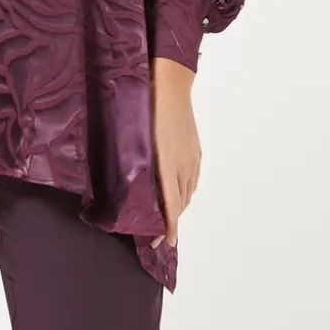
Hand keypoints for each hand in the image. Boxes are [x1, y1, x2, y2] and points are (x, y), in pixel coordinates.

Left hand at [149, 57, 199, 247]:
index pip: (171, 206)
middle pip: (181, 203)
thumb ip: (139, 167)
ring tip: (166, 217)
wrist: (171, 86)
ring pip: (188, 192)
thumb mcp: (138, 142)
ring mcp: (192, 159)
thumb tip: (134, 187)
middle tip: (157, 236)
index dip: (168, 227)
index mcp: (168, 166)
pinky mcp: (195, 151)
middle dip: (171, 222)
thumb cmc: (147, 110)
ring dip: (178, 208)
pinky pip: (192, 180)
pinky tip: (177, 192)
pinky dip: (184, 192)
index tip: (165, 244)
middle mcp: (184, 166)